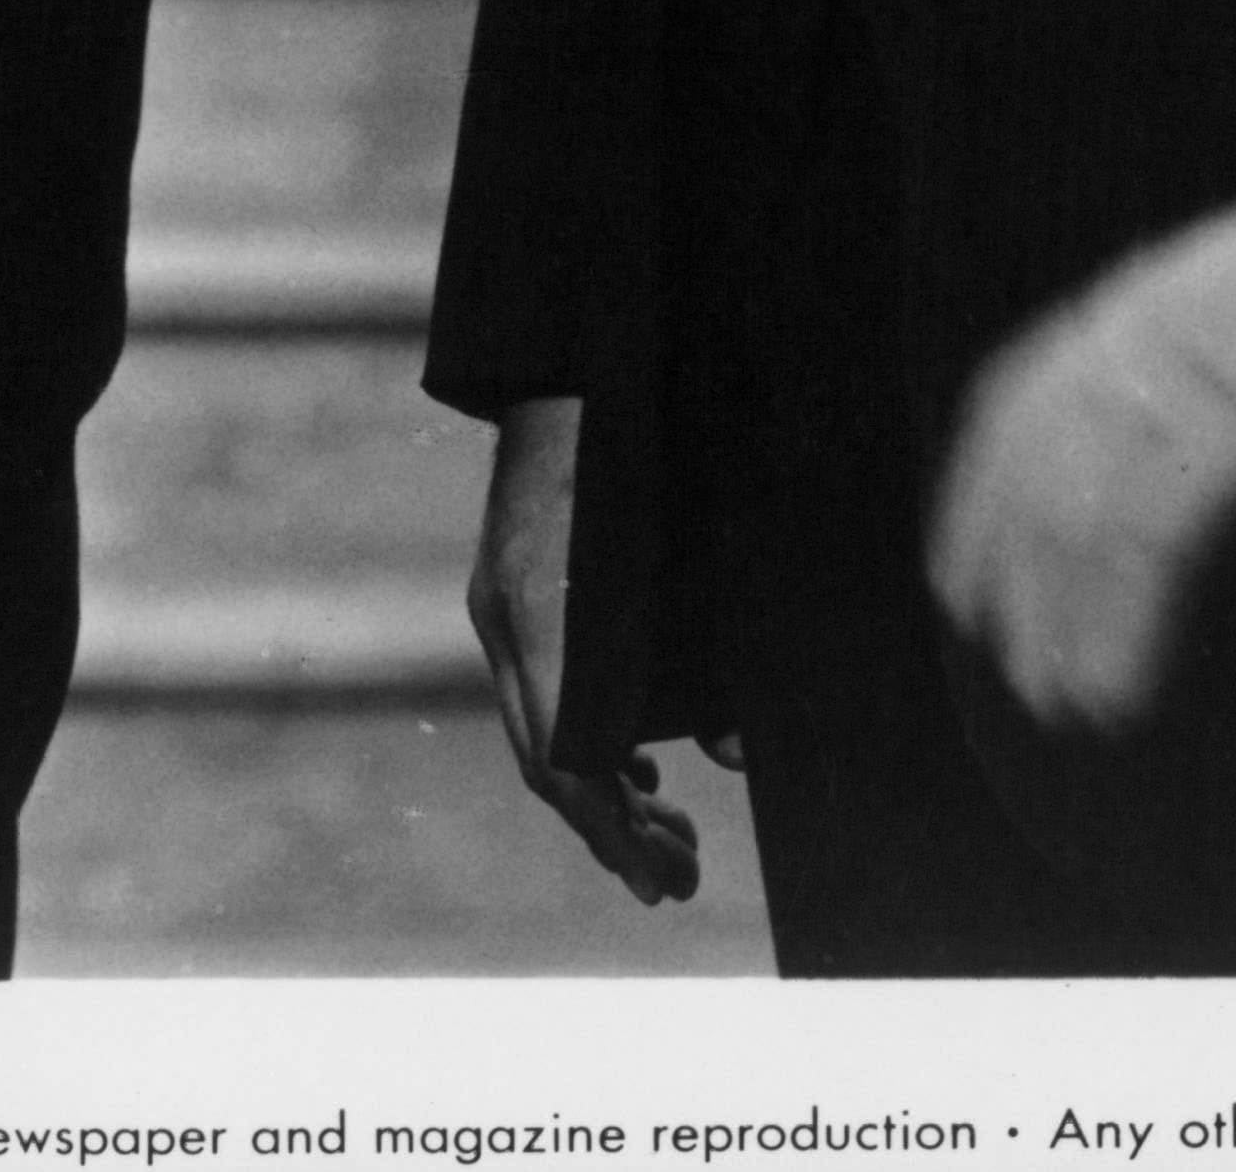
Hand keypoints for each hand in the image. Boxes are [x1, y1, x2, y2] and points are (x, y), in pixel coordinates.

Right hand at [470, 398, 703, 904]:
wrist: (573, 355)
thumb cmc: (641, 439)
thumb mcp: (687, 545)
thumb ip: (710, 653)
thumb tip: (736, 758)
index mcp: (538, 608)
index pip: (562, 760)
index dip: (612, 833)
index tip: (661, 880)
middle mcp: (505, 615)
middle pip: (546, 762)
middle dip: (613, 833)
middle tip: (681, 879)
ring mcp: (500, 603)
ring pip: (540, 733)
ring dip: (603, 794)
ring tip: (673, 837)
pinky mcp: (512, 589)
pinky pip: (540, 691)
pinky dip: (590, 740)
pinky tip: (644, 766)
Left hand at [931, 42, 1235, 732]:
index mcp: (1133, 305)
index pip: (1016, 400)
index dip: (981, 485)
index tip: (962, 557)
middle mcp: (1126, 336)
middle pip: (1031, 468)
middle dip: (1006, 562)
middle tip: (997, 644)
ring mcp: (1166, 376)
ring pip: (1075, 520)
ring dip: (1062, 618)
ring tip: (1063, 699)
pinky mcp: (1218, 421)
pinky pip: (1141, 544)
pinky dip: (1119, 625)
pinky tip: (1115, 688)